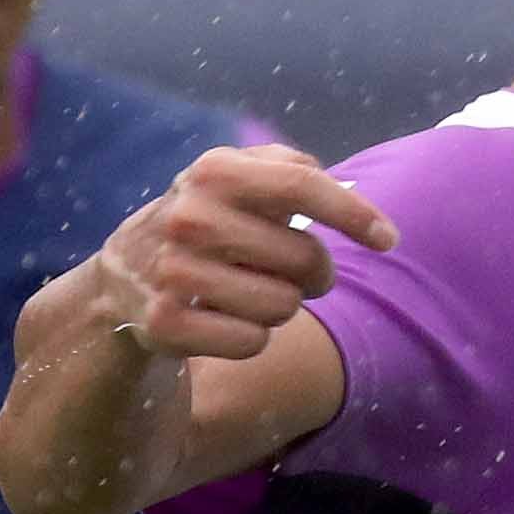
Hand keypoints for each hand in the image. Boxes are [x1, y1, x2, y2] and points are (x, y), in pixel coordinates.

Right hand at [87, 145, 396, 363]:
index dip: (354, 213)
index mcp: (214, 171)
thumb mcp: (234, 180)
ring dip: (277, 307)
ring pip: (283, 307)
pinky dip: (250, 338)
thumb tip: (350, 188)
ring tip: (242, 291)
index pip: (301, 185)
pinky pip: (254, 343)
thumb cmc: (205, 223)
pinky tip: (220, 319)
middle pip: (305, 258)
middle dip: (311, 272)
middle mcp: (190, 215)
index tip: (390, 240)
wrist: (123, 277)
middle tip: (282, 269)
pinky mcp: (166, 322)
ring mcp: (174, 270)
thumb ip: (289, 170)